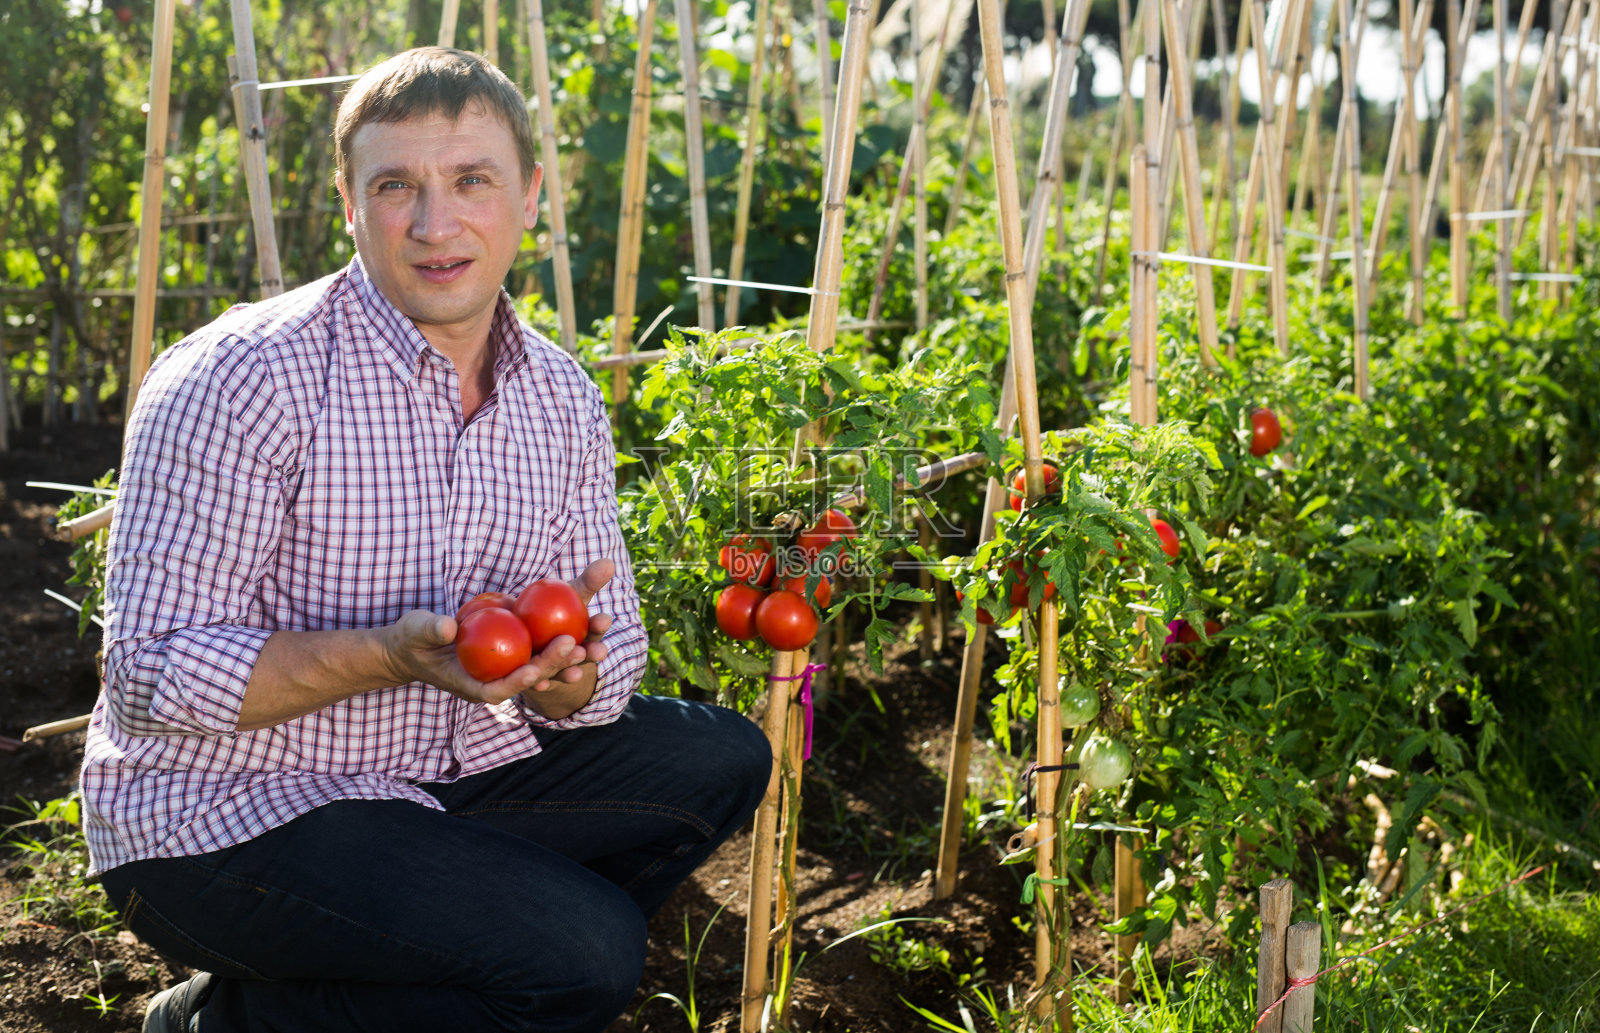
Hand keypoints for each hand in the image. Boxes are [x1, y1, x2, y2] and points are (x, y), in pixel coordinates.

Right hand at [380, 559, 615, 705]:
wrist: (416, 645)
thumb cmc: (410, 641)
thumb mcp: (414, 633)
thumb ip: (430, 630)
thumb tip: (448, 626)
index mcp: (473, 686)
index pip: (499, 689)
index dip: (518, 682)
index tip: (535, 671)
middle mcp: (497, 680)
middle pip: (530, 675)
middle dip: (555, 664)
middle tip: (577, 645)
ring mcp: (508, 666)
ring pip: (544, 661)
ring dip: (569, 653)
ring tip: (595, 639)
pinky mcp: (514, 650)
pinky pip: (541, 643)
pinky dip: (561, 634)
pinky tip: (586, 620)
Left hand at [517, 558, 614, 692]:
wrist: (524, 633)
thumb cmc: (553, 609)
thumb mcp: (569, 593)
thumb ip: (588, 581)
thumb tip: (610, 562)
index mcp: (585, 636)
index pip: (594, 630)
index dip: (599, 626)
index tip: (604, 618)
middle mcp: (573, 657)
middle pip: (581, 655)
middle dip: (587, 654)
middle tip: (588, 650)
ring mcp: (555, 671)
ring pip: (560, 670)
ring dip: (565, 669)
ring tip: (568, 670)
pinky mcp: (535, 681)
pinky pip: (536, 682)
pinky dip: (537, 682)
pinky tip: (536, 680)